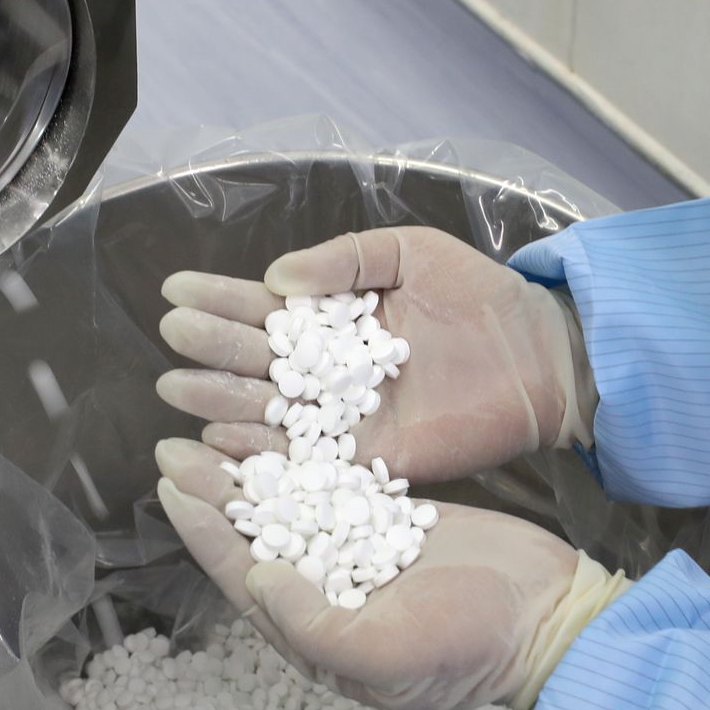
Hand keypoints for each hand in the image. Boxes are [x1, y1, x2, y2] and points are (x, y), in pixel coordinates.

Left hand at [153, 438, 628, 709]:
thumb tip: (257, 580)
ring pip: (292, 504)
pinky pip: (338, 485)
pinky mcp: (394, 521)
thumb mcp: (386, 653)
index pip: (243, 575)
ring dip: (255, 466)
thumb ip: (313, 624)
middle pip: (258, 534)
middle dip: (217, 489)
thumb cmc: (470, 648)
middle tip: (176, 441)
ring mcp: (362, 554)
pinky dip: (309, 457)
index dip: (204, 532)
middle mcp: (329, 591)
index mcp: (316, 632)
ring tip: (217, 421)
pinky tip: (286, 419)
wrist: (550, 619)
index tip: (169, 484)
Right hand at [155, 227, 591, 483]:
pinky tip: (220, 441)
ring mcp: (345, 416)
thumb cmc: (481, 295)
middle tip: (172, 338)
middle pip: (257, 361)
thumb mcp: (409, 252)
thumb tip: (275, 278)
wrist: (538, 355)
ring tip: (178, 388)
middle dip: (211, 347)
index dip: (221, 300)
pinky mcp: (368, 457)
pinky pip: (306, 456)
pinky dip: (261, 452)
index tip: (175, 291)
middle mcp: (331, 370)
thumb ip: (344, 260)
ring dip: (221, 400)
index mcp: (334, 318)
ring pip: (269, 410)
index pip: (265, 309)